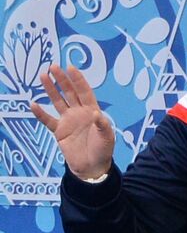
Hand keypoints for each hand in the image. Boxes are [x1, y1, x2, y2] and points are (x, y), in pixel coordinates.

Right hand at [31, 65, 114, 179]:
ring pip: (58, 101)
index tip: (71, 67)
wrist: (92, 166)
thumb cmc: (103, 150)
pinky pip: (48, 120)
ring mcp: (68, 121)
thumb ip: (102, 125)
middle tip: (53, 66)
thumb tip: (96, 113)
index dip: (78, 80)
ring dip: (51, 89)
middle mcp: (79, 112)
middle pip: (69, 92)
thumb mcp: (107, 137)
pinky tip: (33, 104)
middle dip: (62, 79)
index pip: (84, 91)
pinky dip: (40, 113)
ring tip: (43, 76)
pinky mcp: (59, 131)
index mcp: (92, 111)